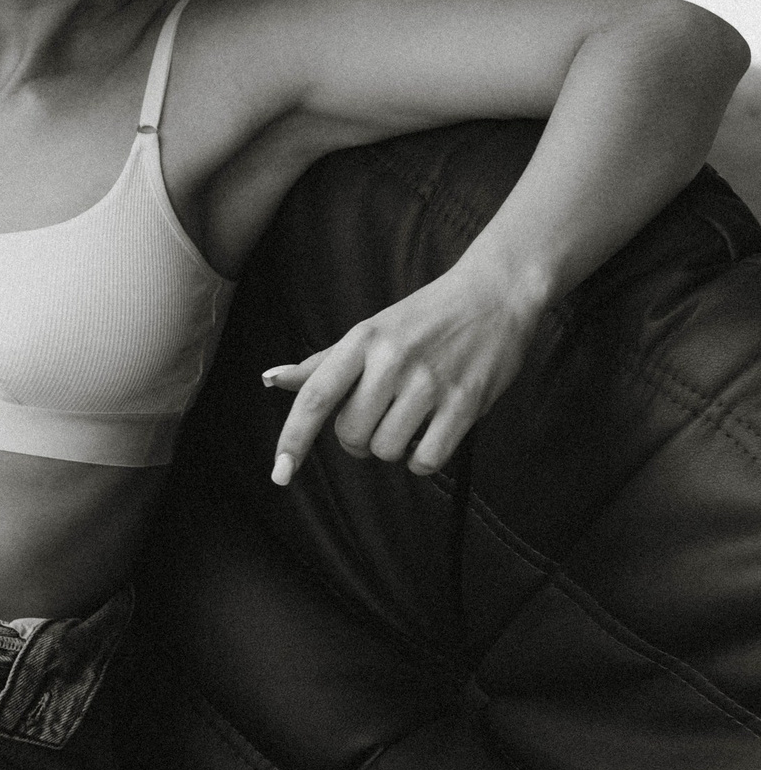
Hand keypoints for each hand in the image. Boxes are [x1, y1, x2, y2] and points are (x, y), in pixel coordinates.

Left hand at [261, 260, 546, 486]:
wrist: (496, 295)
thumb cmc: (425, 317)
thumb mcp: (369, 331)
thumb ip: (321, 363)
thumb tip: (272, 380)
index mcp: (362, 341)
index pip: (315, 397)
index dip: (293, 440)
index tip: (280, 474)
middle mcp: (392, 360)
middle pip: (350, 434)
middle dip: (358, 439)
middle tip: (378, 417)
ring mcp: (430, 381)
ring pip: (387, 450)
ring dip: (393, 447)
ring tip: (409, 419)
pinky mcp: (465, 402)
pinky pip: (427, 459)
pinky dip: (424, 459)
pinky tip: (431, 434)